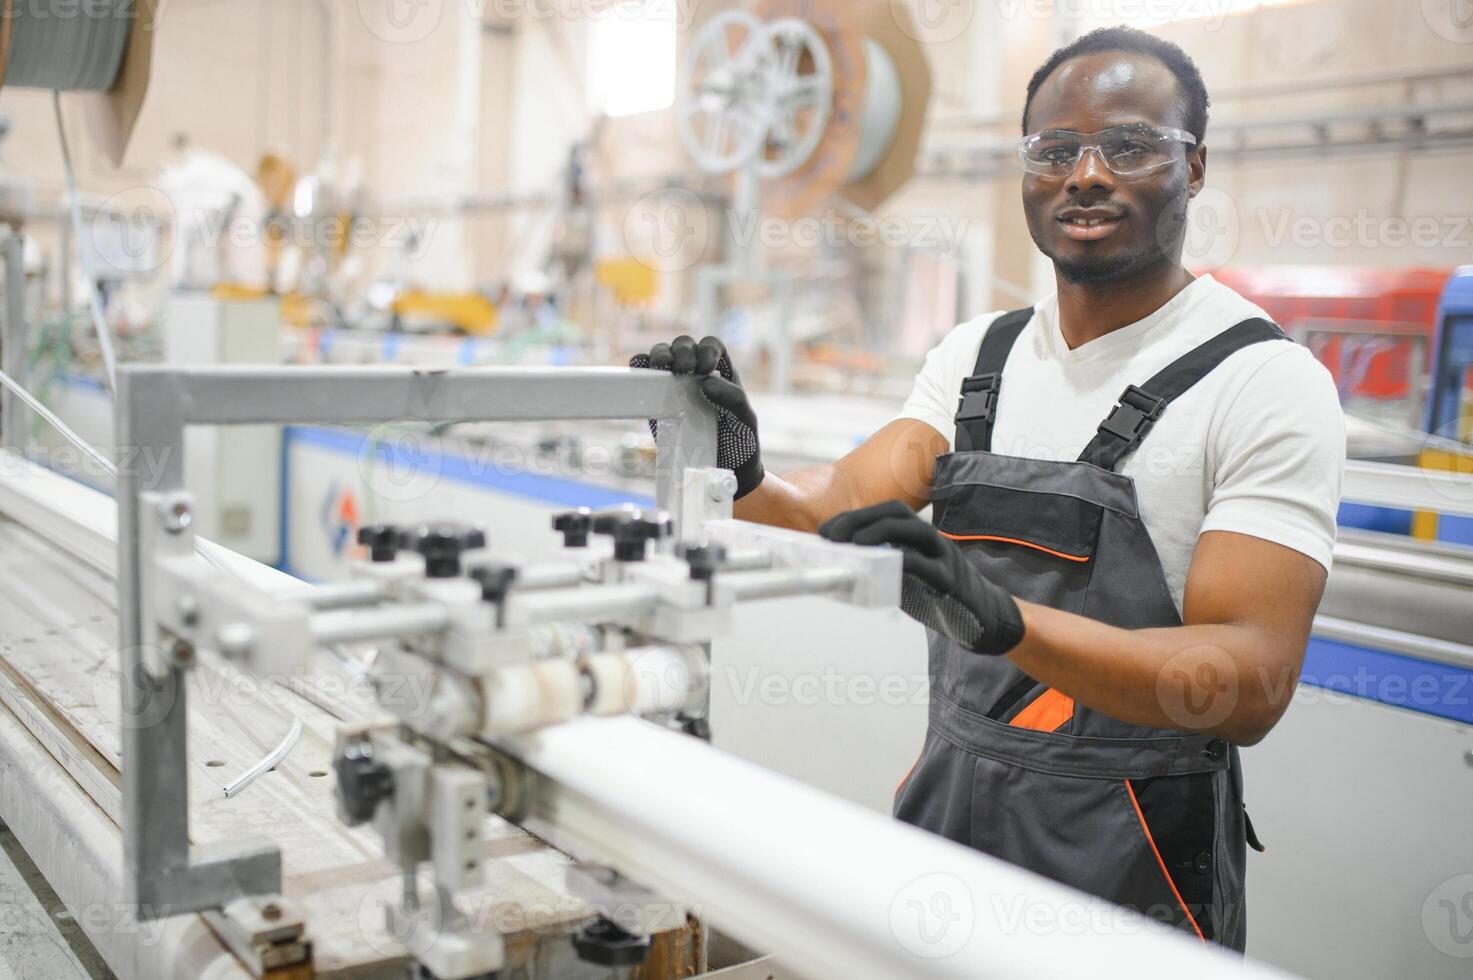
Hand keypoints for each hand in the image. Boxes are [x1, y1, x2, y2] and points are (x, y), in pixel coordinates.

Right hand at [630, 335, 763, 499]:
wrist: (726, 471)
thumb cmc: (741, 440)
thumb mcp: (746, 418)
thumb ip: (732, 398)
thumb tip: (705, 382)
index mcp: (721, 372)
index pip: (711, 346)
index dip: (706, 350)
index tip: (705, 368)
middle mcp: (696, 374)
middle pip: (684, 346)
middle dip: (682, 351)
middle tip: (683, 368)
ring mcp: (675, 387)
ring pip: (663, 356)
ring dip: (660, 355)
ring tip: (662, 366)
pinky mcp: (657, 403)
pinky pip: (645, 378)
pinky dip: (640, 368)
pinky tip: (641, 371)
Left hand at [819, 501, 1023, 654]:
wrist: (985, 620)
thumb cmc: (939, 596)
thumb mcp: (907, 579)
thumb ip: (884, 569)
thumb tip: (844, 572)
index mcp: (919, 536)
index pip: (886, 512)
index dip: (854, 516)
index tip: (825, 531)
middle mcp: (933, 540)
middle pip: (897, 513)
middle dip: (861, 518)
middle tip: (830, 535)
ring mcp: (945, 558)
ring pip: (916, 531)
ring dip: (881, 531)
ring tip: (853, 543)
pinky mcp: (951, 582)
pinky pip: (927, 565)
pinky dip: (904, 560)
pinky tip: (882, 564)